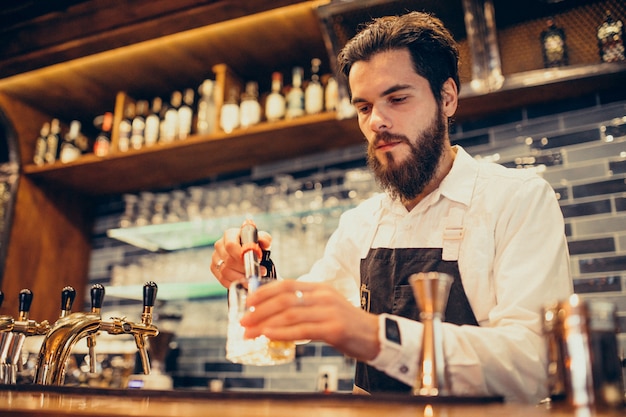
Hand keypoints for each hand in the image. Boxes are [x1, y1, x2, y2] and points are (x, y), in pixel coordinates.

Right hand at [211, 227, 271, 287]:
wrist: (248, 253)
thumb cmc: (254, 244)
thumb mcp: (262, 239)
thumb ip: (264, 239)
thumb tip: (265, 244)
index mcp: (229, 234)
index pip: (231, 245)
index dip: (240, 255)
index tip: (253, 261)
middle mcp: (220, 245)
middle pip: (228, 260)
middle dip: (244, 268)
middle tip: (257, 271)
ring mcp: (216, 258)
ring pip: (225, 271)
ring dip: (241, 277)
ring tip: (253, 277)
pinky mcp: (214, 269)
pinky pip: (223, 280)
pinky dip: (235, 282)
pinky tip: (245, 282)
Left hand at [240, 280, 380, 361]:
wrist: (376, 337)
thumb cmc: (347, 326)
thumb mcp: (324, 310)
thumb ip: (303, 309)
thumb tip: (273, 317)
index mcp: (319, 288)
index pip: (286, 284)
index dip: (264, 292)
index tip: (247, 302)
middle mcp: (323, 296)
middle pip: (284, 299)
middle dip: (259, 310)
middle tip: (242, 321)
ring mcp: (329, 311)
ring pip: (289, 313)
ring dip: (264, 323)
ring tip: (249, 332)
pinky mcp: (334, 329)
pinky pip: (301, 330)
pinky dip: (281, 332)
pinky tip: (268, 335)